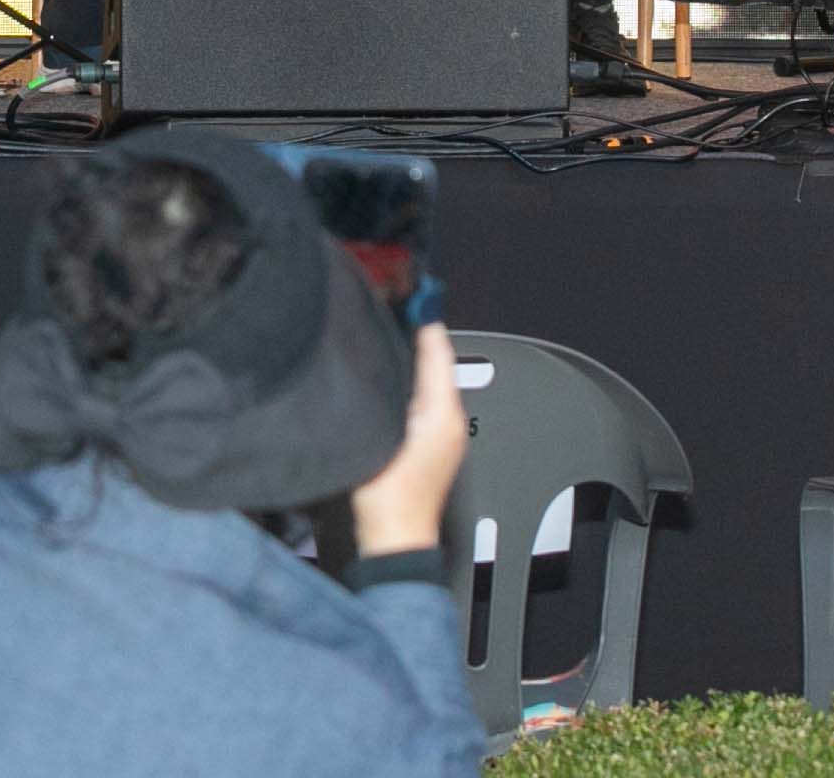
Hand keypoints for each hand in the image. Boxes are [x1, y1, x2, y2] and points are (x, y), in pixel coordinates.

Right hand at [350, 323, 468, 559]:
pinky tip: (391, 379)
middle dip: (418, 336)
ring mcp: (443, 435)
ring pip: (430, 381)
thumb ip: (390, 387)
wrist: (394, 539)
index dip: (424, 321)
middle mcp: (450, 419)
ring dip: (415, 359)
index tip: (413, 294)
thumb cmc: (388, 497)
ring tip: (392, 334)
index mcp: (443, 411)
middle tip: (396, 307)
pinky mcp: (431, 446)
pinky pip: (425, 400)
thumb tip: (397, 348)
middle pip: (436, 363)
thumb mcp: (382, 432)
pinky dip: (412, 382)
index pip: (438, 350)